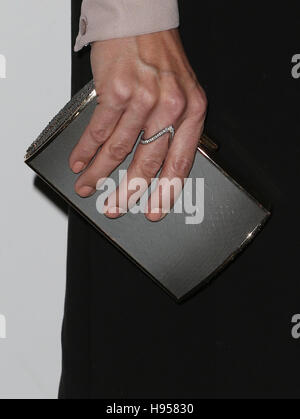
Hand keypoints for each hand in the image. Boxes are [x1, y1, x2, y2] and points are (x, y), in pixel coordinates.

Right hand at [69, 29, 206, 220]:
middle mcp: (170, 107)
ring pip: (118, 150)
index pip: (180, 162)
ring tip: (89, 187)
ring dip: (99, 174)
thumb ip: (175, 127)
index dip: (165, 191)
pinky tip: (80, 162)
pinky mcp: (116, 91)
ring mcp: (142, 99)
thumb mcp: (183, 91)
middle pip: (146, 162)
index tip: (154, 210)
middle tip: (116, 207)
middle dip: (128, 191)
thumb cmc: (161, 57)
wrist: (141, 20)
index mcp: (192, 111)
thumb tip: (157, 165)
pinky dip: (86, 150)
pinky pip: (98, 130)